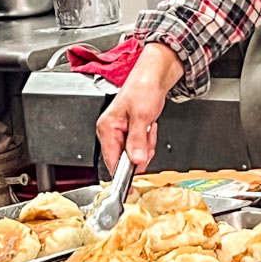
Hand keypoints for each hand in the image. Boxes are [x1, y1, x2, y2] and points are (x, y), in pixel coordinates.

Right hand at [96, 43, 183, 171]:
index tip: (132, 184)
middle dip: (141, 152)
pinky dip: (148, 139)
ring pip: (134, 154)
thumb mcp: (142, 116)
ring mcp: (120, 132)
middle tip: (147, 135)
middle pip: (125, 159)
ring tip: (148, 127)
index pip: (111, 160)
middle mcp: (110, 132)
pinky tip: (149, 126)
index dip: (124, 173)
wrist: (154, 76)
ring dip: (146, 144)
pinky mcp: (130, 132)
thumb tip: (135, 161)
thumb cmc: (143, 88)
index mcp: (106, 128)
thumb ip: (137, 140)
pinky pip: (140, 146)